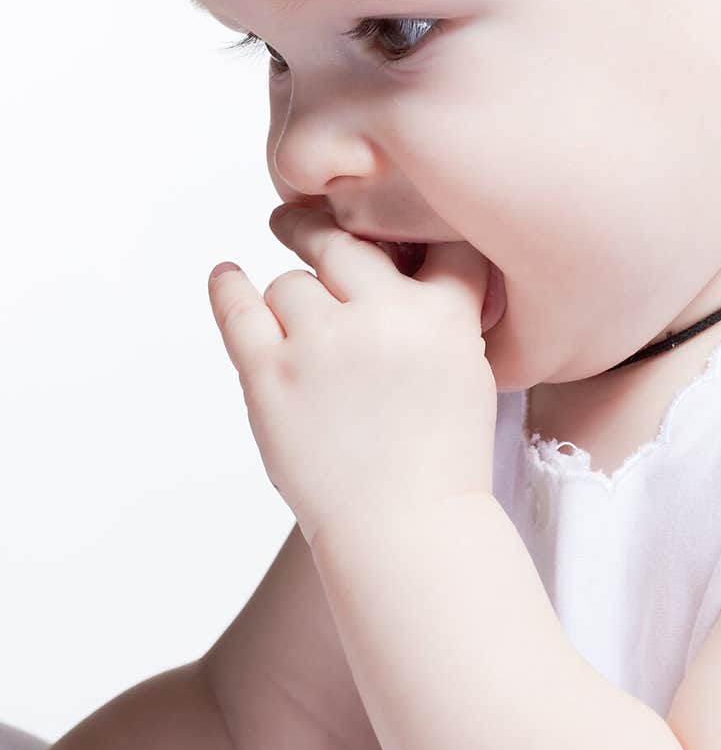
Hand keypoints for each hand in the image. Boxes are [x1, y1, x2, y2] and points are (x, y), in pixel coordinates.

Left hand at [206, 206, 497, 547]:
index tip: (386, 219)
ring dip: (294, 302)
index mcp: (444, 316)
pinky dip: (227, 288)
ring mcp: (322, 344)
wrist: (405, 529)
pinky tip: (225, 275)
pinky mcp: (270, 376)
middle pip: (343, 246)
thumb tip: (394, 258)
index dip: (408, 229)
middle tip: (303, 228)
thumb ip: (440, 312)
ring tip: (302, 334)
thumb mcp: (467, 370)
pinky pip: (238, 310)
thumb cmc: (439, 458)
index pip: (431, 241)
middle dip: (323, 237)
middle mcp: (383, 317)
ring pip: (290, 284)